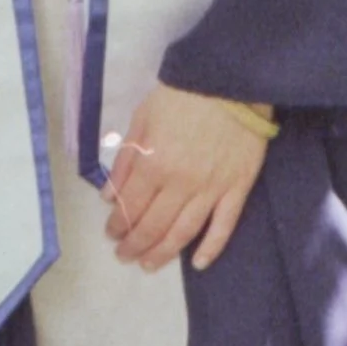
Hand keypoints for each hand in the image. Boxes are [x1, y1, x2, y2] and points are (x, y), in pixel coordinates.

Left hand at [102, 86, 267, 273]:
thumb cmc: (182, 94)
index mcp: (153, 164)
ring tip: (148, 265)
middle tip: (124, 256)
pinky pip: (223, 227)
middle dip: (134, 245)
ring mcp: (210, 190)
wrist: (231, 80)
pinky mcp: (237, 189)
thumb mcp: (143, 116)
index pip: (129, 207)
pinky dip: (210, 249)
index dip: (117, 225)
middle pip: (153, 226)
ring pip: (183, 233)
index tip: (111, 233)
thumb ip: (126, 158)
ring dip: (162, 253)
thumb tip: (109, 196)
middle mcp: (179, 184)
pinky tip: (196, 263)